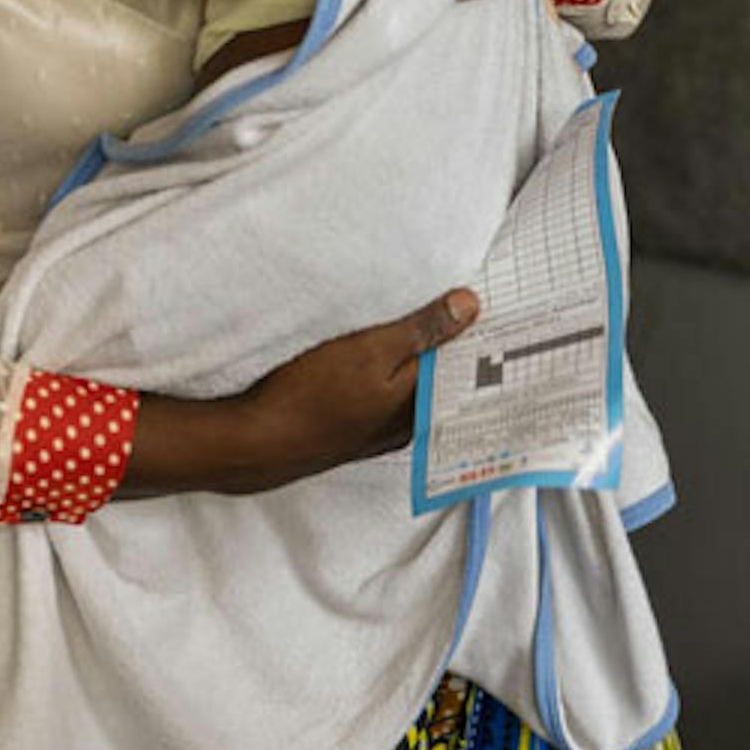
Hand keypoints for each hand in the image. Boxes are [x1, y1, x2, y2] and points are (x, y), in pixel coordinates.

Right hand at [220, 288, 475, 491]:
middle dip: (458, 348)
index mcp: (420, 409)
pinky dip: (397, 374)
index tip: (496, 309)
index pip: (467, 371)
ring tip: (437, 323)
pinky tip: (390, 357)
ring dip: (425, 360)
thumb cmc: (312, 396)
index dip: (481, 338)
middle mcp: (405, 427)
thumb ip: (423, 330)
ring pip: (414, 389)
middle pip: (443, 381)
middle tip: (473, 307)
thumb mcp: (372, 350)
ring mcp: (375, 432)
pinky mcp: (349, 429)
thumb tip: (471, 306)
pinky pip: (387, 398)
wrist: (253, 444)